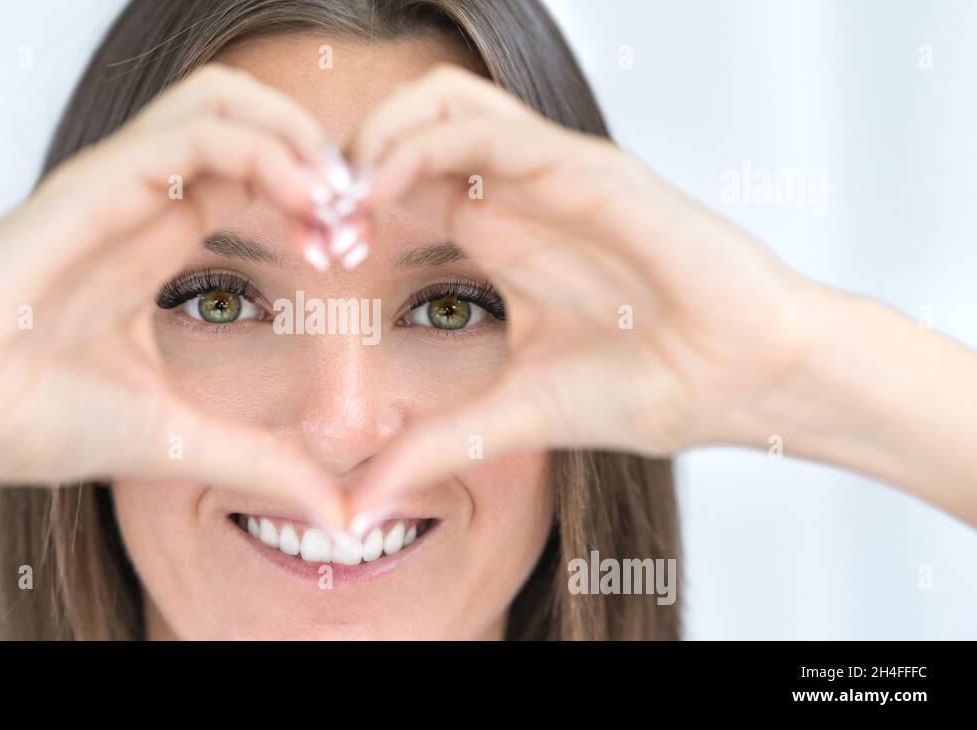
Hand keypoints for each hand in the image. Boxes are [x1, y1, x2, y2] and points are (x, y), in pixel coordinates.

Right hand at [0, 65, 349, 529]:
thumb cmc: (23, 418)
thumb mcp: (176, 439)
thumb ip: (259, 462)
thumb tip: (337, 509)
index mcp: (152, 238)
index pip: (250, 173)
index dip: (313, 197)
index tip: (352, 253)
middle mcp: (137, 198)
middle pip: (243, 117)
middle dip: (315, 151)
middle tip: (357, 213)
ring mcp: (113, 183)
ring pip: (221, 101)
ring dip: (294, 136)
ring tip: (336, 200)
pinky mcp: (90, 184)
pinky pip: (190, 133)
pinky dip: (262, 150)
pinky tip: (305, 203)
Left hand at [345, 65, 822, 514]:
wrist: (745, 382)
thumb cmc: (650, 386)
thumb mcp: (509, 418)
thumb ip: (432, 446)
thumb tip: (359, 503)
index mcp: (498, 234)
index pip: (401, 180)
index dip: (343, 205)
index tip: (309, 255)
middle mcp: (516, 193)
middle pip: (409, 122)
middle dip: (345, 158)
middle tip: (310, 219)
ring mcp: (549, 173)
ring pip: (441, 101)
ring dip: (375, 136)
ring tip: (340, 198)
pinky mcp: (585, 168)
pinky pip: (486, 128)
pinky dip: (420, 145)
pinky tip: (379, 193)